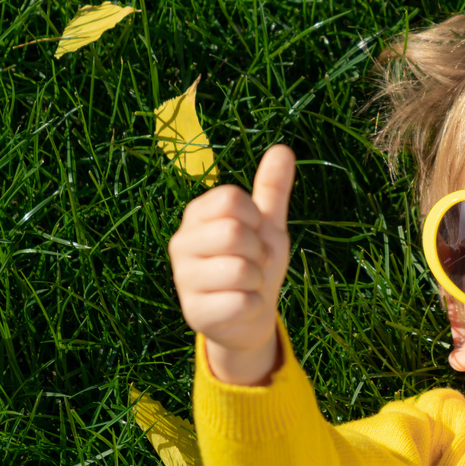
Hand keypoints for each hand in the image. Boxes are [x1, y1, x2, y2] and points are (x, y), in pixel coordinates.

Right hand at [169, 145, 295, 384]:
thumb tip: (283, 148)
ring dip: (257, 280)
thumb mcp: (268, 225)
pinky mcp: (194, 313)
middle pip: (234, 232)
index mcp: (197, 214)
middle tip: (254, 262)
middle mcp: (182, 243)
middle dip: (259, 251)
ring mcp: (183, 279)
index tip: (255, 233)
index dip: (255, 218)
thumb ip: (271, 189)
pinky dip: (254, 304)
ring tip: (247, 284)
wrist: (251, 316)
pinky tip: (242, 306)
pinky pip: (242, 301)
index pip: (230, 198)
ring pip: (240, 269)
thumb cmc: (256, 263)